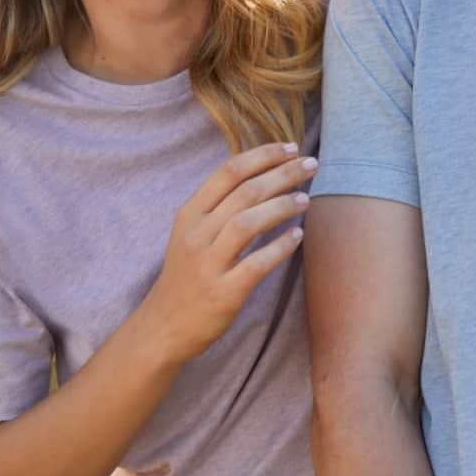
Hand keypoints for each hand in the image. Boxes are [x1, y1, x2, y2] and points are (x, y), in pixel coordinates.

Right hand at [142, 143, 313, 365]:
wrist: (163, 327)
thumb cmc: (188, 273)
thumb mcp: (193, 232)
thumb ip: (221, 205)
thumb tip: (266, 172)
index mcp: (190, 213)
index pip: (229, 171)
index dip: (263, 155)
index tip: (291, 147)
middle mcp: (196, 234)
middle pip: (245, 191)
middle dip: (283, 173)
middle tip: (311, 164)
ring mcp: (208, 264)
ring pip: (248, 222)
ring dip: (282, 206)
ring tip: (306, 198)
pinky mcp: (223, 293)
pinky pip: (256, 264)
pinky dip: (280, 247)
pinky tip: (298, 236)